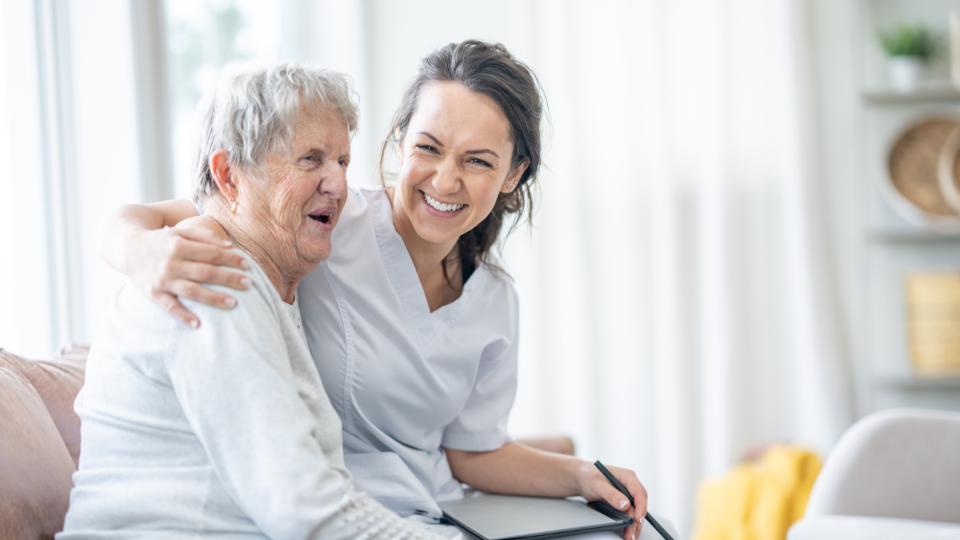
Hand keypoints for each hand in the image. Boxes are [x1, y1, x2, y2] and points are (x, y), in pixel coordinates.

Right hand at [128, 215, 248, 327]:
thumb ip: (204, 236)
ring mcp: (162, 279)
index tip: (248, 266)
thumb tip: (230, 245)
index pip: (211, 253)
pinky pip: (170, 307)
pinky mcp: (153, 293)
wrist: (127, 247)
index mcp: (179, 245)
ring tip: (234, 303)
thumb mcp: (180, 231)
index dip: (231, 259)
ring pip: (192, 291)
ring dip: (214, 298)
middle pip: (206, 272)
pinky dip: (183, 316)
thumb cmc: (162, 240)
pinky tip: (198, 324)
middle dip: (229, 278)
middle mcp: (171, 262)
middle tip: (249, 284)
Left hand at [575, 461, 647, 539]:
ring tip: (629, 537)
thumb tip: (626, 504)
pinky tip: (627, 532)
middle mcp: (630, 485)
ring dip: (634, 524)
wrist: (582, 479)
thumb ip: (611, 494)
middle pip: (639, 504)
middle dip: (637, 521)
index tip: (637, 519)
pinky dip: (629, 523)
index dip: (641, 507)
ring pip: (636, 511)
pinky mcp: (624, 501)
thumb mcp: (597, 485)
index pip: (639, 492)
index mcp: (628, 476)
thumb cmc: (589, 477)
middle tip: (631, 534)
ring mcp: (628, 494)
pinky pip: (630, 513)